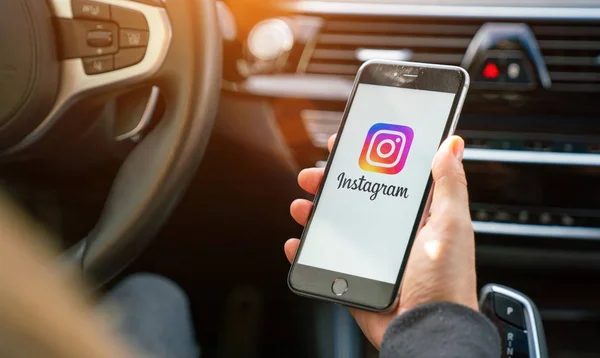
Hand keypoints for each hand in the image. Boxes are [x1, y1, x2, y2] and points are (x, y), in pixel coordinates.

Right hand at [285, 135, 477, 348]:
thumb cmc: (446, 283)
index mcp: (416, 218)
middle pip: (354, 200)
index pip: (388, 178)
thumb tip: (452, 145)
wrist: (426, 333)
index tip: (348, 144)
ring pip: (336, 227)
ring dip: (314, 213)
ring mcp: (371, 256)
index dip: (366, 159)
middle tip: (315, 176)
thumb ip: (450, 186)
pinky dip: (307, 250)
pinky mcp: (355, 278)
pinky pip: (326, 259)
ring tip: (301, 206)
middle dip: (330, 184)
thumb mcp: (451, 226)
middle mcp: (392, 234)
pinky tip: (297, 242)